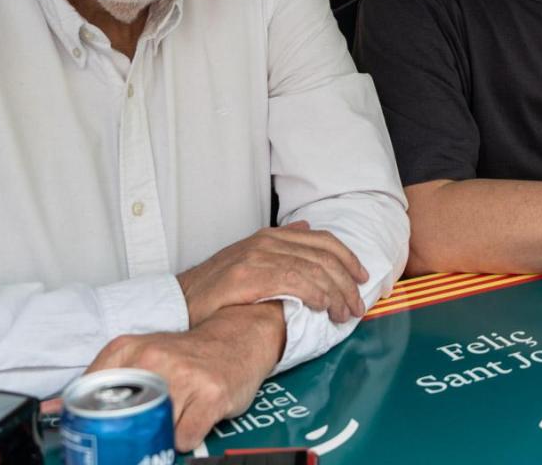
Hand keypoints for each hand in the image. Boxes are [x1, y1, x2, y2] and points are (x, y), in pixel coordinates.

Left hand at [86, 303, 284, 451]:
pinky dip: (182, 441)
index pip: (89, 393)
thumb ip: (99, 380)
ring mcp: (185, 377)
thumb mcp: (139, 355)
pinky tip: (189, 426)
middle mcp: (156, 359)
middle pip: (122, 418)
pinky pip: (184, 438)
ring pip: (154, 430)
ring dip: (157, 438)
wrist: (238, 337)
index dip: (88, 421)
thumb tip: (54, 407)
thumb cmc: (186, 355)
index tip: (93, 434)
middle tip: (133, 439)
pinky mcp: (210, 396)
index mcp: (130, 349)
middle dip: (124, 438)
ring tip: (166, 427)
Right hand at [177, 222, 367, 326]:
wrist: (179, 301)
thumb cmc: (215, 288)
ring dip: (336, 294)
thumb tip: (306, 227)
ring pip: (314, 270)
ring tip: (344, 314)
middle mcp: (268, 241)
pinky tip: (323, 307)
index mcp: (271, 235)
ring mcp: (258, 256)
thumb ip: (280, 245)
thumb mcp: (249, 258)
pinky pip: (295, 281)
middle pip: (324, 256)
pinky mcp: (250, 275)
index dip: (348, 258)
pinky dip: (315, 294)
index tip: (362, 277)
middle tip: (357, 306)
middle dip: (346, 283)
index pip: (323, 240)